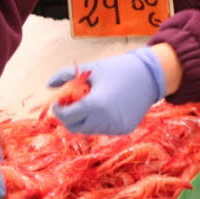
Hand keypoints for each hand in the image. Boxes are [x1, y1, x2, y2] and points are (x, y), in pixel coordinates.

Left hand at [49, 47, 166, 134]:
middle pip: (76, 127)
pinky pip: (105, 129)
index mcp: (94, 105)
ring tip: (92, 102)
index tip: (58, 102)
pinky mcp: (125, 130)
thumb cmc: (118, 69)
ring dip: (85, 119)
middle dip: (70, 116)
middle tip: (72, 103)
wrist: (150, 75)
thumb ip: (66, 76)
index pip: (67, 117)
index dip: (59, 110)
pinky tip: (107, 106)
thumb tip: (49, 85)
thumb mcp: (90, 69)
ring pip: (90, 129)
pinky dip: (100, 121)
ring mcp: (115, 127)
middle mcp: (105, 121)